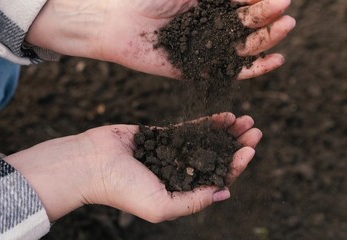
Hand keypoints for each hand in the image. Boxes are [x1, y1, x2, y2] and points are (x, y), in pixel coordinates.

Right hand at [4, 113, 261, 222]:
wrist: (92, 164)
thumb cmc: (123, 189)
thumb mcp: (162, 206)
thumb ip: (194, 201)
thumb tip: (226, 193)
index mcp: (182, 192)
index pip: (217, 179)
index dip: (236, 166)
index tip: (249, 150)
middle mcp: (179, 173)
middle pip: (216, 158)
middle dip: (237, 145)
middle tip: (255, 131)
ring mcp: (171, 153)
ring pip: (206, 141)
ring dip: (226, 132)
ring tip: (244, 120)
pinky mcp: (160, 135)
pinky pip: (188, 129)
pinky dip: (206, 123)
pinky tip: (223, 115)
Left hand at [27, 0, 294, 79]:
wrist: (118, 23)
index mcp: (210, 7)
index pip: (245, 4)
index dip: (263, 1)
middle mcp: (211, 29)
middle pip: (249, 25)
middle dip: (268, 18)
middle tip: (285, 13)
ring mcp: (207, 51)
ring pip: (245, 48)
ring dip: (267, 40)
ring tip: (284, 27)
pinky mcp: (199, 72)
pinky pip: (230, 72)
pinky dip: (254, 68)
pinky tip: (273, 60)